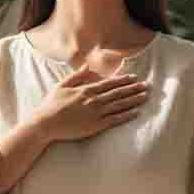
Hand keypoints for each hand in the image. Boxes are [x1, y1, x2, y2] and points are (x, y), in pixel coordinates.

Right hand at [35, 61, 149, 143]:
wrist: (46, 123)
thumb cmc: (52, 104)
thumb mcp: (62, 85)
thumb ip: (76, 76)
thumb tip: (86, 66)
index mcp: (86, 90)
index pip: (109, 83)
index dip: (123, 80)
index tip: (134, 77)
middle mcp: (94, 100)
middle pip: (118, 93)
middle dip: (134, 88)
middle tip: (147, 86)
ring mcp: (96, 113)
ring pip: (119, 105)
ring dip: (134, 100)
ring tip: (145, 97)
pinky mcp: (96, 126)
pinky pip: (115, 120)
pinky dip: (126, 115)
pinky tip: (136, 112)